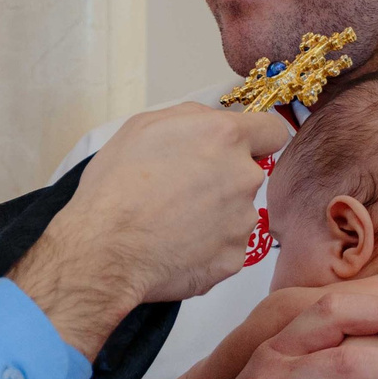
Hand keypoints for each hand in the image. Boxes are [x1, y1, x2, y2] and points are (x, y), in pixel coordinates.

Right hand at [8, 103, 290, 356]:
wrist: (104, 249)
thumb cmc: (116, 184)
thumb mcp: (143, 126)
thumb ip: (192, 118)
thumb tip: (213, 125)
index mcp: (225, 138)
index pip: (273, 131)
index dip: (256, 140)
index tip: (238, 151)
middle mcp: (244, 178)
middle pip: (250, 175)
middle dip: (225, 180)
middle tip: (184, 192)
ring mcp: (242, 222)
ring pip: (239, 214)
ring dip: (216, 216)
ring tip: (174, 223)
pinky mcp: (234, 260)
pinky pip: (227, 248)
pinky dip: (208, 248)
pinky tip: (176, 248)